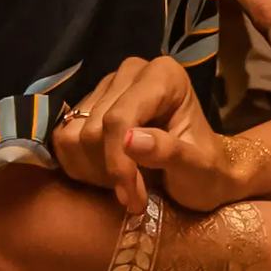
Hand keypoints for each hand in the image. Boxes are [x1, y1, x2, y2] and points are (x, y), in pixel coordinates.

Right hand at [52, 54, 262, 215]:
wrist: (204, 174)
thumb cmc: (208, 171)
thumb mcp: (199, 169)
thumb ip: (169, 151)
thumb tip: (130, 140)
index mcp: (164, 76)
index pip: (119, 118)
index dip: (118, 162)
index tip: (132, 198)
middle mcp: (130, 72)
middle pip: (93, 128)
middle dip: (110, 171)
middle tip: (135, 197)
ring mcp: (106, 87)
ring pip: (72, 135)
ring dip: (94, 172)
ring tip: (125, 186)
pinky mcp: (87, 106)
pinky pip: (62, 140)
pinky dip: (80, 167)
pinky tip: (108, 178)